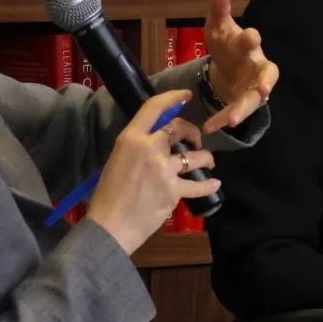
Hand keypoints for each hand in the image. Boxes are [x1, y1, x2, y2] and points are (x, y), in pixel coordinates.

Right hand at [85, 91, 218, 255]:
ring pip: (196, 157)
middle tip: (195, 141)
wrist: (110, 225)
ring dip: (206, 158)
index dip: (173, 98)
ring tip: (208, 162)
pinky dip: (208, 185)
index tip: (187, 95)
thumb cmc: (107, 195)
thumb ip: (137, 148)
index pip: (154, 108)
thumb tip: (156, 144)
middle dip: (192, 133)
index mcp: (130, 139)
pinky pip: (198, 185)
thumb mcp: (117, 160)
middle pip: (180, 129)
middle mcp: (150, 149)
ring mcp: (164, 170)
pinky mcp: (174, 191)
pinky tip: (214, 184)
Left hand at [202, 0, 278, 133]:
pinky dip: (223, 120)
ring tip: (231, 120)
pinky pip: (235, 113)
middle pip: (265, 76)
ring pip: (252, 101)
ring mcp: (252, 88)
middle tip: (263, 91)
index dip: (252, 38)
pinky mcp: (243, 104)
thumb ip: (219, 11)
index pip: (253, 40)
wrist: (228, 67)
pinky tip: (210, 127)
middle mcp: (256, 68)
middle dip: (264, 83)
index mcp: (248, 46)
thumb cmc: (227, 45)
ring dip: (243, 110)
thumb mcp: (218, 28)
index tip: (251, 36)